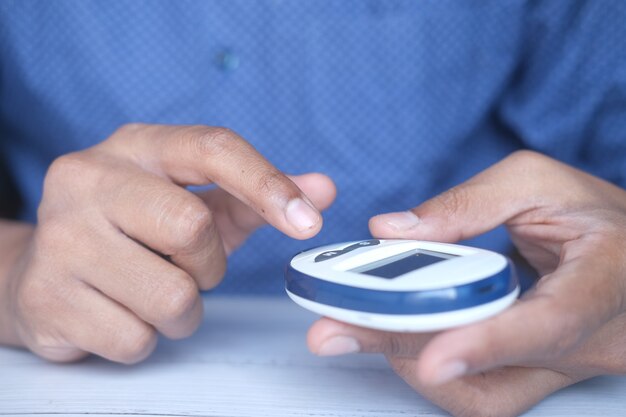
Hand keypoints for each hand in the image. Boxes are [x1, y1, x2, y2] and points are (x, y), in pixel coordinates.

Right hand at [1, 124, 335, 363]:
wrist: (38, 270)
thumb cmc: (132, 232)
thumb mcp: (191, 202)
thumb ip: (255, 197)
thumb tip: (322, 190)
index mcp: (136, 147)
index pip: (212, 148)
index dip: (267, 184)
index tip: (308, 220)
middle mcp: (89, 180)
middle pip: (193, 228)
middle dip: (207, 264)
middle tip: (185, 266)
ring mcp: (60, 239)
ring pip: (172, 296)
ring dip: (181, 309)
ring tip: (151, 290)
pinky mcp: (46, 298)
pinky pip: (136, 338)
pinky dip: (146, 336)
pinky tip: (120, 311)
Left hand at [307, 151, 625, 416]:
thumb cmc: (593, 213)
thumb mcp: (537, 182)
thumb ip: (466, 203)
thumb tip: (391, 231)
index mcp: (605, 280)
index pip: (550, 324)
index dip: (486, 344)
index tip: (430, 358)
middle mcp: (587, 342)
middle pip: (494, 371)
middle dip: (404, 348)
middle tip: (334, 331)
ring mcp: (561, 367)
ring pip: (481, 395)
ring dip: (409, 360)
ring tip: (357, 323)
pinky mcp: (535, 375)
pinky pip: (478, 389)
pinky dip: (428, 362)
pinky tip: (396, 331)